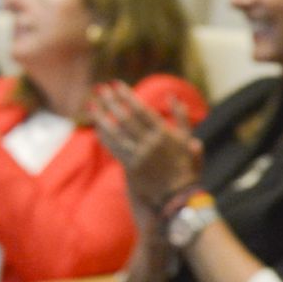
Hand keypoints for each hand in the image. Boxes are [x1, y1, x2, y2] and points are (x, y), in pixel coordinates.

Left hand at [92, 81, 203, 209]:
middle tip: (100, 88)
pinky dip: (105, 135)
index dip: (128, 96)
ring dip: (102, 116)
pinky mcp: (130, 167)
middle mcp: (150, 143)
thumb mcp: (190, 141)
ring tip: (92, 104)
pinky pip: (114, 148)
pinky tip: (98, 126)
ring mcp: (139, 155)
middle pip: (126, 118)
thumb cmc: (187, 168)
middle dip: (112, 102)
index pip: (142, 110)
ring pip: (116, 132)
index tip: (117, 84)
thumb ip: (182, 119)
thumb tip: (173, 97)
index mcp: (165, 134)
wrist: (179, 197)